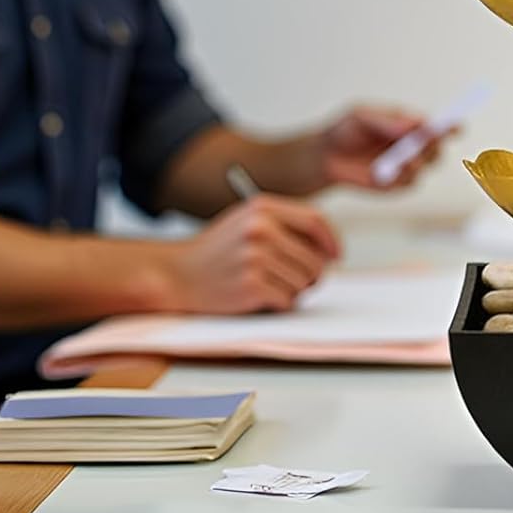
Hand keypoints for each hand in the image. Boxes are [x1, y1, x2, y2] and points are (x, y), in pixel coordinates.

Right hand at [164, 196, 339, 312]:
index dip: (331, 240)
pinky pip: (287, 300)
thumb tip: (328, 247)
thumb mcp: (247, 222)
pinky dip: (279, 304)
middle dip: (313, 275)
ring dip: (293, 291)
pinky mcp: (250, 285)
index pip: (315, 220)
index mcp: (262, 207)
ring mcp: (255, 256)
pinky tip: (259, 298)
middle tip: (299, 282)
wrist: (175, 275)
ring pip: (304, 281)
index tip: (336, 255)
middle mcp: (260, 228)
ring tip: (269, 287)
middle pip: (315, 258)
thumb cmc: (216, 252)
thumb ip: (284, 225)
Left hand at [316, 104, 445, 191]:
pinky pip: (409, 182)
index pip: (439, 125)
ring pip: (427, 165)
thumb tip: (414, 125)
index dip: (451, 126)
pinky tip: (385, 171)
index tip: (456, 126)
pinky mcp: (397, 185)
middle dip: (434, 144)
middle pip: (438, 147)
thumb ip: (387, 120)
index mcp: (411, 125)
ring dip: (417, 160)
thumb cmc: (345, 130)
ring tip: (402, 157)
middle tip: (423, 140)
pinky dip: (401, 176)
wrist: (324, 157)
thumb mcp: (361, 115)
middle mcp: (414, 146)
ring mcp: (408, 167)